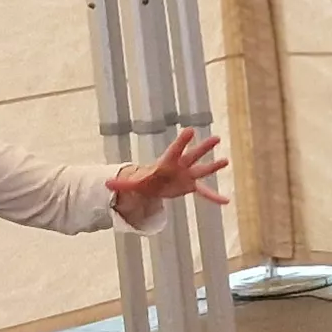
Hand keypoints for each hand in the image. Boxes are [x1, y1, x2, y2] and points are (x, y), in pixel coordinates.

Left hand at [105, 127, 230, 226]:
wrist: (154, 184)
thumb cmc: (145, 180)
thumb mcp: (132, 183)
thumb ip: (121, 184)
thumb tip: (105, 183)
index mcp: (166, 162)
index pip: (175, 150)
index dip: (182, 141)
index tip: (191, 131)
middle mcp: (180, 166)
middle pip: (193, 155)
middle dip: (203, 148)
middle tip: (216, 138)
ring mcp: (187, 175)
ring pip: (202, 170)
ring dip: (214, 166)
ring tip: (226, 161)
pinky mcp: (190, 186)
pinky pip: (205, 193)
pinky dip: (214, 197)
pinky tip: (226, 201)